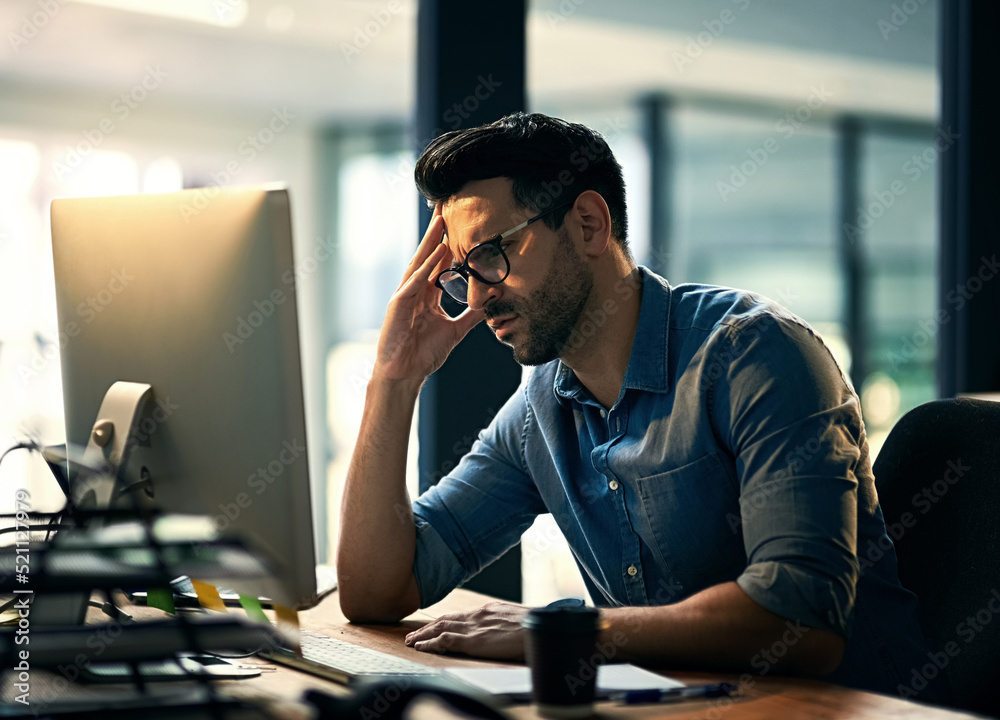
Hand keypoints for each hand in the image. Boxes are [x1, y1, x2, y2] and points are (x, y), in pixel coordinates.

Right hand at [372, 204, 483, 386]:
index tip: (460, 224)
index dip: (449, 244)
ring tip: (442, 220)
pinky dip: (426, 266)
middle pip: (428, 256)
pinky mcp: (398, 305)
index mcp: (426, 295)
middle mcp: (414, 291)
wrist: (404, 374)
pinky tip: (437, 251)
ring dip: (431, 241)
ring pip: (420, 263)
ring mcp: (404, 296)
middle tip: (447, 207)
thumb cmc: (423, 354)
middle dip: (437, 232)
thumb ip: (471, 316)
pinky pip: (415, 281)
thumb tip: (490, 303)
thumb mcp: (455, 330)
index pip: (439, 263)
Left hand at [404, 602, 528, 659]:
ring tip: (410, 641)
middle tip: (412, 634)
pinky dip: (430, 643)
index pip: (459, 615)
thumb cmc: (533, 627)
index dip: (442, 621)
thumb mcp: (515, 620)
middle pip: (445, 619)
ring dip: (423, 635)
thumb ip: (502, 623)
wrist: (539, 627)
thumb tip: (501, 630)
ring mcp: (474, 627)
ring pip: (440, 628)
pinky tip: (421, 647)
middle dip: (427, 627)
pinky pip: (445, 640)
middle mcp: (477, 615)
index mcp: (487, 610)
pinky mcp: (474, 641)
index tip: (431, 626)